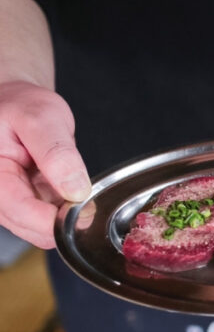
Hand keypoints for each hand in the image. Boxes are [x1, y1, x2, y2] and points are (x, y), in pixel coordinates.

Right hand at [0, 81, 90, 248]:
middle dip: (63, 220)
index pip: (19, 211)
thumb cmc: (18, 104)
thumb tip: (76, 190)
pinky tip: (69, 192)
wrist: (12, 102)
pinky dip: (63, 210)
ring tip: (74, 187)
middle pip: (30, 227)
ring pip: (39, 229)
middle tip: (88, 199)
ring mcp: (6, 201)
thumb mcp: (39, 117)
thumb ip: (56, 152)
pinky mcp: (21, 202)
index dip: (54, 220)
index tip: (85, 213)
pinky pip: (45, 219)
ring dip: (63, 216)